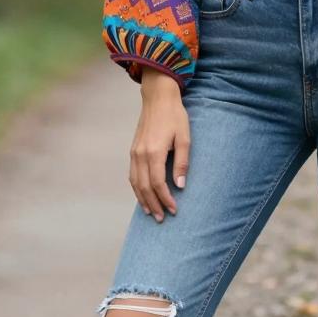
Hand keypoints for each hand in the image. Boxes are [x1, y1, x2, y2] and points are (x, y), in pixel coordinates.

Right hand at [129, 68, 189, 221]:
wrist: (158, 98)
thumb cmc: (175, 116)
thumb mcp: (185, 137)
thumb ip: (182, 162)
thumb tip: (181, 185)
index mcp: (154, 152)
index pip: (158, 183)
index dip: (166, 199)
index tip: (174, 209)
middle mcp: (141, 154)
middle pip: (144, 187)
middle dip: (154, 204)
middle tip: (163, 218)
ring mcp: (134, 152)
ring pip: (135, 183)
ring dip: (143, 200)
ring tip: (152, 212)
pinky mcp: (133, 150)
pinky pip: (132, 174)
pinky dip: (136, 188)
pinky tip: (143, 196)